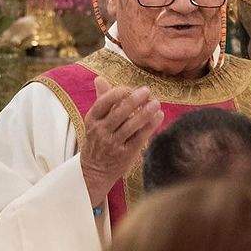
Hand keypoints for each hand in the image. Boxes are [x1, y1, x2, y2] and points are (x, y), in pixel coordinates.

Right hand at [79, 77, 162, 208]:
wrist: (94, 172)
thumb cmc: (97, 141)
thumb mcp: (95, 121)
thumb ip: (101, 100)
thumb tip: (99, 78)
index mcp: (92, 119)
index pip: (104, 101)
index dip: (119, 92)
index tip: (130, 88)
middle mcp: (101, 131)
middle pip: (119, 111)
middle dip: (135, 99)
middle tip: (147, 90)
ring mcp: (113, 143)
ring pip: (131, 124)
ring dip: (146, 112)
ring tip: (156, 102)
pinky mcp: (125, 154)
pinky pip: (140, 137)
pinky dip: (150, 125)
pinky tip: (159, 116)